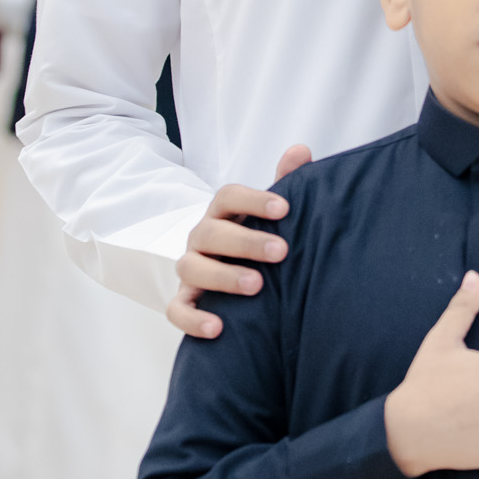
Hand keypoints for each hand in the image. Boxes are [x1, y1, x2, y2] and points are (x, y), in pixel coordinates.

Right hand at [167, 144, 311, 338]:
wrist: (233, 279)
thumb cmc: (255, 240)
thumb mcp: (270, 214)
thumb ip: (285, 182)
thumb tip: (301, 150)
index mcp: (222, 214)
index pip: (228, 196)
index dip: (254, 200)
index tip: (284, 208)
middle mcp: (201, 238)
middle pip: (211, 232)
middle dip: (246, 241)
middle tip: (281, 251)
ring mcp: (190, 269)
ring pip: (192, 268)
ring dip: (223, 277)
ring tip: (257, 286)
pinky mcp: (183, 301)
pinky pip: (177, 310)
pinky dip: (193, 319)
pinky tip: (218, 328)